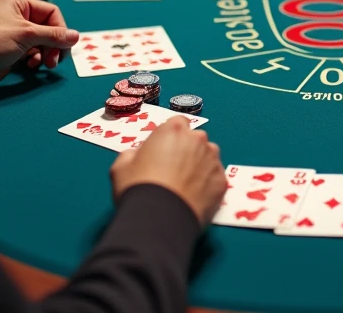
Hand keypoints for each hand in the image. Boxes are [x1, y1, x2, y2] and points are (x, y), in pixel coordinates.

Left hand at [0, 0, 78, 92]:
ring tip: (46, 65)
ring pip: (43, 41)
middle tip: (57, 60)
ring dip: (48, 53)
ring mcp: (15, 34)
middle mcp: (18, 16)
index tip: (65, 44)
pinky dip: (37, 58)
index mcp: (19, 3)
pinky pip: (34, 51)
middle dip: (55, 43)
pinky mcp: (12, 49)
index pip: (51, 11)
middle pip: (49, 27)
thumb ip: (54, 35)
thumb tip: (77, 36)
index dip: (61, 27)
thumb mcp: (26, 34)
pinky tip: (33, 66)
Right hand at [110, 115, 225, 225]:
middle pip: (195, 140)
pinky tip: (193, 197)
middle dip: (186, 150)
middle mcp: (197, 140)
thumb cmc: (138, 189)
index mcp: (173, 130)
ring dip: (199, 166)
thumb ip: (133, 153)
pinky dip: (207, 184)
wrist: (158, 220)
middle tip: (173, 171)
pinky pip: (215, 178)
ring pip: (208, 157)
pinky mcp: (221, 181)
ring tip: (184, 186)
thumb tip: (138, 155)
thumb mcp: (121, 166)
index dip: (171, 136)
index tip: (164, 149)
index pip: (178, 123)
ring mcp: (212, 160)